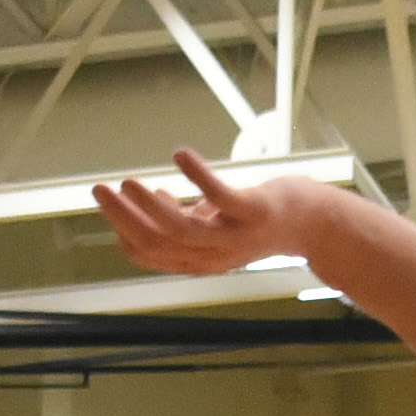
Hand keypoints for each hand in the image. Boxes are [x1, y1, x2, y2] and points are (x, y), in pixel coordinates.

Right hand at [94, 148, 326, 278]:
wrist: (317, 223)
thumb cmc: (262, 219)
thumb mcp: (218, 223)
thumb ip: (188, 216)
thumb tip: (157, 198)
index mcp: (198, 260)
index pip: (147, 254)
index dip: (122, 230)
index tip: (111, 201)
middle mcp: (213, 256)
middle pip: (155, 243)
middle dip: (122, 216)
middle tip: (98, 188)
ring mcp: (235, 236)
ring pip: (179, 229)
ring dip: (147, 205)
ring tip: (127, 181)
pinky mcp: (255, 213)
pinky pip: (220, 198)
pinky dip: (197, 176)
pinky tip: (179, 154)